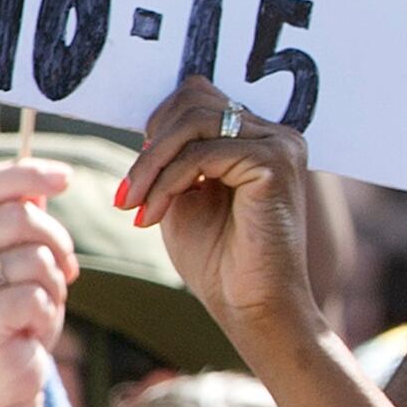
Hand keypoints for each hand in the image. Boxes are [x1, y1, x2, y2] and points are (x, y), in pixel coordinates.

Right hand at [0, 158, 75, 406]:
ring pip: (35, 258)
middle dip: (58, 241)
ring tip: (39, 309)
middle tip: (66, 270)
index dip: (26, 172)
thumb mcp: (22, 265)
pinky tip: (31, 331)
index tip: (68, 176)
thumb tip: (45, 182)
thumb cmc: (16, 319)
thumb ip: (26, 226)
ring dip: (55, 286)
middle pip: (21, 215)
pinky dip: (47, 314)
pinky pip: (34, 296)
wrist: (1, 383)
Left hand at [117, 81, 326, 354]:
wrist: (253, 309)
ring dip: (152, 165)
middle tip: (127, 194)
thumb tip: (150, 125)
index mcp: (257, 138)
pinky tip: (152, 216)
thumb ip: (173, 157)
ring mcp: (280, 145)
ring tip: (134, 205)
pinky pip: (203, 154)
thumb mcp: (183, 195)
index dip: (157, 130)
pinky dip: (167, 182)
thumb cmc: (220, 262)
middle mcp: (275, 135)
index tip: (134, 181)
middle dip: (151, 146)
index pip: (197, 98)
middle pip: (194, 99)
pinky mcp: (276, 163)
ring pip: (194, 123)